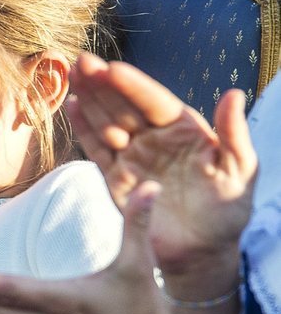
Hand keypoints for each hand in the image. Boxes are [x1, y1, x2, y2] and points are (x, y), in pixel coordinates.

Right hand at [68, 53, 255, 282]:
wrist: (201, 252)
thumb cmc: (227, 210)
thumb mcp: (241, 169)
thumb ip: (234, 133)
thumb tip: (234, 93)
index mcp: (185, 129)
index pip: (154, 101)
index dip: (133, 86)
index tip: (113, 68)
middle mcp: (155, 138)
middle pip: (124, 105)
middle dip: (103, 83)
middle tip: (81, 61)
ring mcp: (133, 157)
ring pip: (106, 121)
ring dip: (89, 98)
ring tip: (72, 75)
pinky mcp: (116, 179)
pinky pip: (96, 150)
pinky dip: (83, 129)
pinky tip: (73, 107)